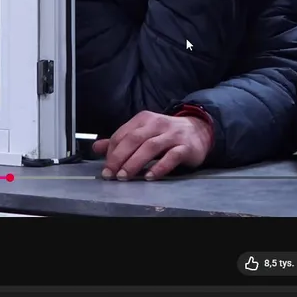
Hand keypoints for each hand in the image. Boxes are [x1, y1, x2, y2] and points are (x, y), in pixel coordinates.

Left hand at [92, 111, 213, 179]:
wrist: (199, 130)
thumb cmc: (166, 134)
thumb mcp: (143, 133)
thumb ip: (121, 141)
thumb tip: (96, 147)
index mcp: (144, 119)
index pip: (123, 134)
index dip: (111, 151)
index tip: (106, 168)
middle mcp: (158, 124)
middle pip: (134, 139)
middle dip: (119, 157)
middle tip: (111, 174)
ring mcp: (173, 135)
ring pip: (151, 147)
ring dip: (135, 162)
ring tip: (125, 176)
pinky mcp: (186, 147)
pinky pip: (172, 156)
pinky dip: (160, 167)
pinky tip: (150, 177)